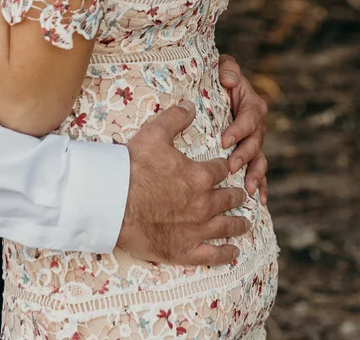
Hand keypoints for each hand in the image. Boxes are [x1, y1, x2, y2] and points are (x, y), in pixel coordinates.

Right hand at [117, 105, 248, 266]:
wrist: (112, 203)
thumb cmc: (132, 167)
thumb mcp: (154, 134)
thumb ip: (175, 118)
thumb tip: (190, 104)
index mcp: (200, 176)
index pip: (221, 169)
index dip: (224, 167)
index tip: (227, 168)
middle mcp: (204, 203)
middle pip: (229, 198)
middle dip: (236, 195)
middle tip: (241, 195)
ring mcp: (196, 229)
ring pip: (227, 226)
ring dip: (239, 224)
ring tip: (246, 223)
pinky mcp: (184, 250)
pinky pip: (212, 255)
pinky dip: (225, 254)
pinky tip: (233, 253)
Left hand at [219, 54, 269, 204]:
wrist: (212, 90)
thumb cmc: (216, 77)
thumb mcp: (222, 66)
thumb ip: (228, 68)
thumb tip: (229, 79)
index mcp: (251, 104)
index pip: (249, 117)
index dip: (239, 129)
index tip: (224, 140)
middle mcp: (255, 125)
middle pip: (256, 142)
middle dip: (245, 156)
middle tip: (231, 166)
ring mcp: (253, 142)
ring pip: (259, 159)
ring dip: (256, 174)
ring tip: (249, 188)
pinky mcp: (248, 155)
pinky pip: (258, 172)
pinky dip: (262, 186)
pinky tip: (261, 201)